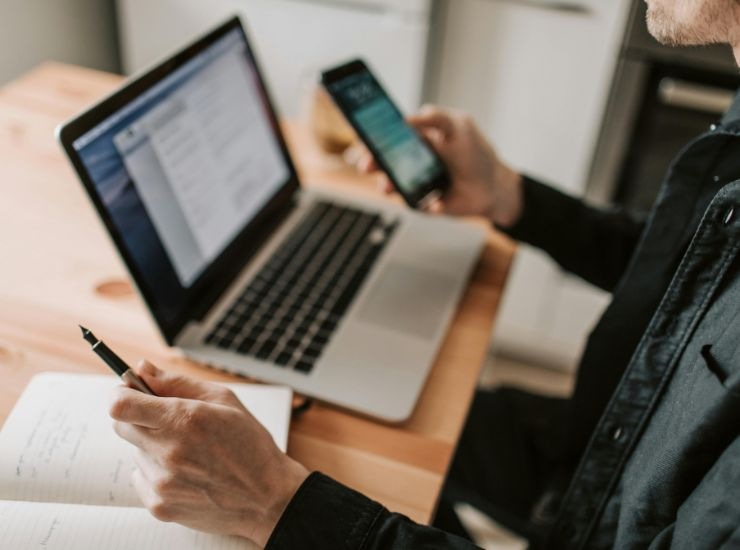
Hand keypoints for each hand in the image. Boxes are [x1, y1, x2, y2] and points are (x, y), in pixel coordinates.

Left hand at [109, 361, 308, 546]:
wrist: (267, 497)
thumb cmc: (251, 445)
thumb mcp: (224, 400)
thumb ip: (177, 382)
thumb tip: (143, 368)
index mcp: (183, 419)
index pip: (120, 404)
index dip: (120, 393)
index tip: (129, 392)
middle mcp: (167, 451)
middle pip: (122, 426)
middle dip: (139, 418)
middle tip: (170, 422)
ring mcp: (161, 481)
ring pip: (137, 452)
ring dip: (154, 447)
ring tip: (191, 453)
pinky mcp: (160, 505)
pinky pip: (142, 478)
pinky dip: (158, 473)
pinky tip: (188, 473)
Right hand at [358, 105, 523, 226]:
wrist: (494, 188)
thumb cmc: (477, 154)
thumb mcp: (460, 126)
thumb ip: (435, 117)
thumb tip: (405, 118)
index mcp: (417, 139)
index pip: (388, 135)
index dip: (372, 137)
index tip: (363, 139)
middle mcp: (412, 161)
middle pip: (383, 160)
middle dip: (371, 162)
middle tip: (366, 165)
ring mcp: (415, 183)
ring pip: (391, 184)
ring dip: (387, 185)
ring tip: (388, 187)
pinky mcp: (422, 203)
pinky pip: (413, 204)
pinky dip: (421, 203)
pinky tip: (435, 200)